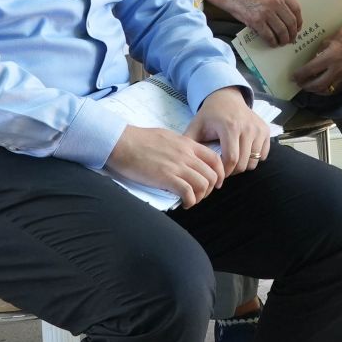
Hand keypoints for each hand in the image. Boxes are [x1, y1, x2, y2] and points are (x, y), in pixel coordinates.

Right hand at [106, 123, 224, 206]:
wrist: (122, 142)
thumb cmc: (138, 139)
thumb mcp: (166, 137)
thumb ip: (179, 147)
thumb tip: (183, 158)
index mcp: (187, 144)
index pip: (215, 159)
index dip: (219, 173)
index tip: (214, 183)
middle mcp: (186, 154)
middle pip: (212, 175)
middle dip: (209, 189)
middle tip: (199, 194)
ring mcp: (177, 166)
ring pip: (203, 185)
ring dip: (200, 196)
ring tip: (190, 200)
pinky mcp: (166, 177)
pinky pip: (188, 192)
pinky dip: (190, 201)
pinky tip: (184, 203)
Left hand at [188, 87, 272, 176]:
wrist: (227, 97)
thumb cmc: (210, 114)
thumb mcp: (196, 125)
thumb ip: (189, 143)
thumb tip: (182, 162)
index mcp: (230, 127)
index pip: (231, 159)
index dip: (224, 172)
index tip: (216, 173)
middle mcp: (247, 127)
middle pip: (244, 163)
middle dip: (232, 171)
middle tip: (223, 169)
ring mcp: (258, 129)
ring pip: (254, 161)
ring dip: (243, 165)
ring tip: (232, 160)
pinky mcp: (265, 130)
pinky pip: (262, 155)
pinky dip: (253, 158)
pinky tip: (242, 152)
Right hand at [218, 0, 302, 47]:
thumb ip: (278, 1)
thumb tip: (286, 17)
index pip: (296, 9)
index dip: (299, 21)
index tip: (298, 28)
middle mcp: (275, 2)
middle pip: (291, 22)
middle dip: (292, 33)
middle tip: (291, 39)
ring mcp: (266, 12)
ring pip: (281, 31)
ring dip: (283, 39)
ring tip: (282, 42)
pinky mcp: (256, 21)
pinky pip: (269, 35)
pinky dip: (272, 42)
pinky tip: (272, 43)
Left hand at [295, 25, 341, 99]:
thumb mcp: (328, 40)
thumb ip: (319, 53)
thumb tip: (310, 62)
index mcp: (330, 57)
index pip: (311, 70)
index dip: (300, 75)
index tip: (293, 76)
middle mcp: (337, 69)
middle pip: (318, 85)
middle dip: (306, 86)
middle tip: (299, 83)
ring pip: (327, 90)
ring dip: (315, 90)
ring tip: (308, 86)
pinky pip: (336, 89)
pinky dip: (326, 90)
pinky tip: (321, 87)